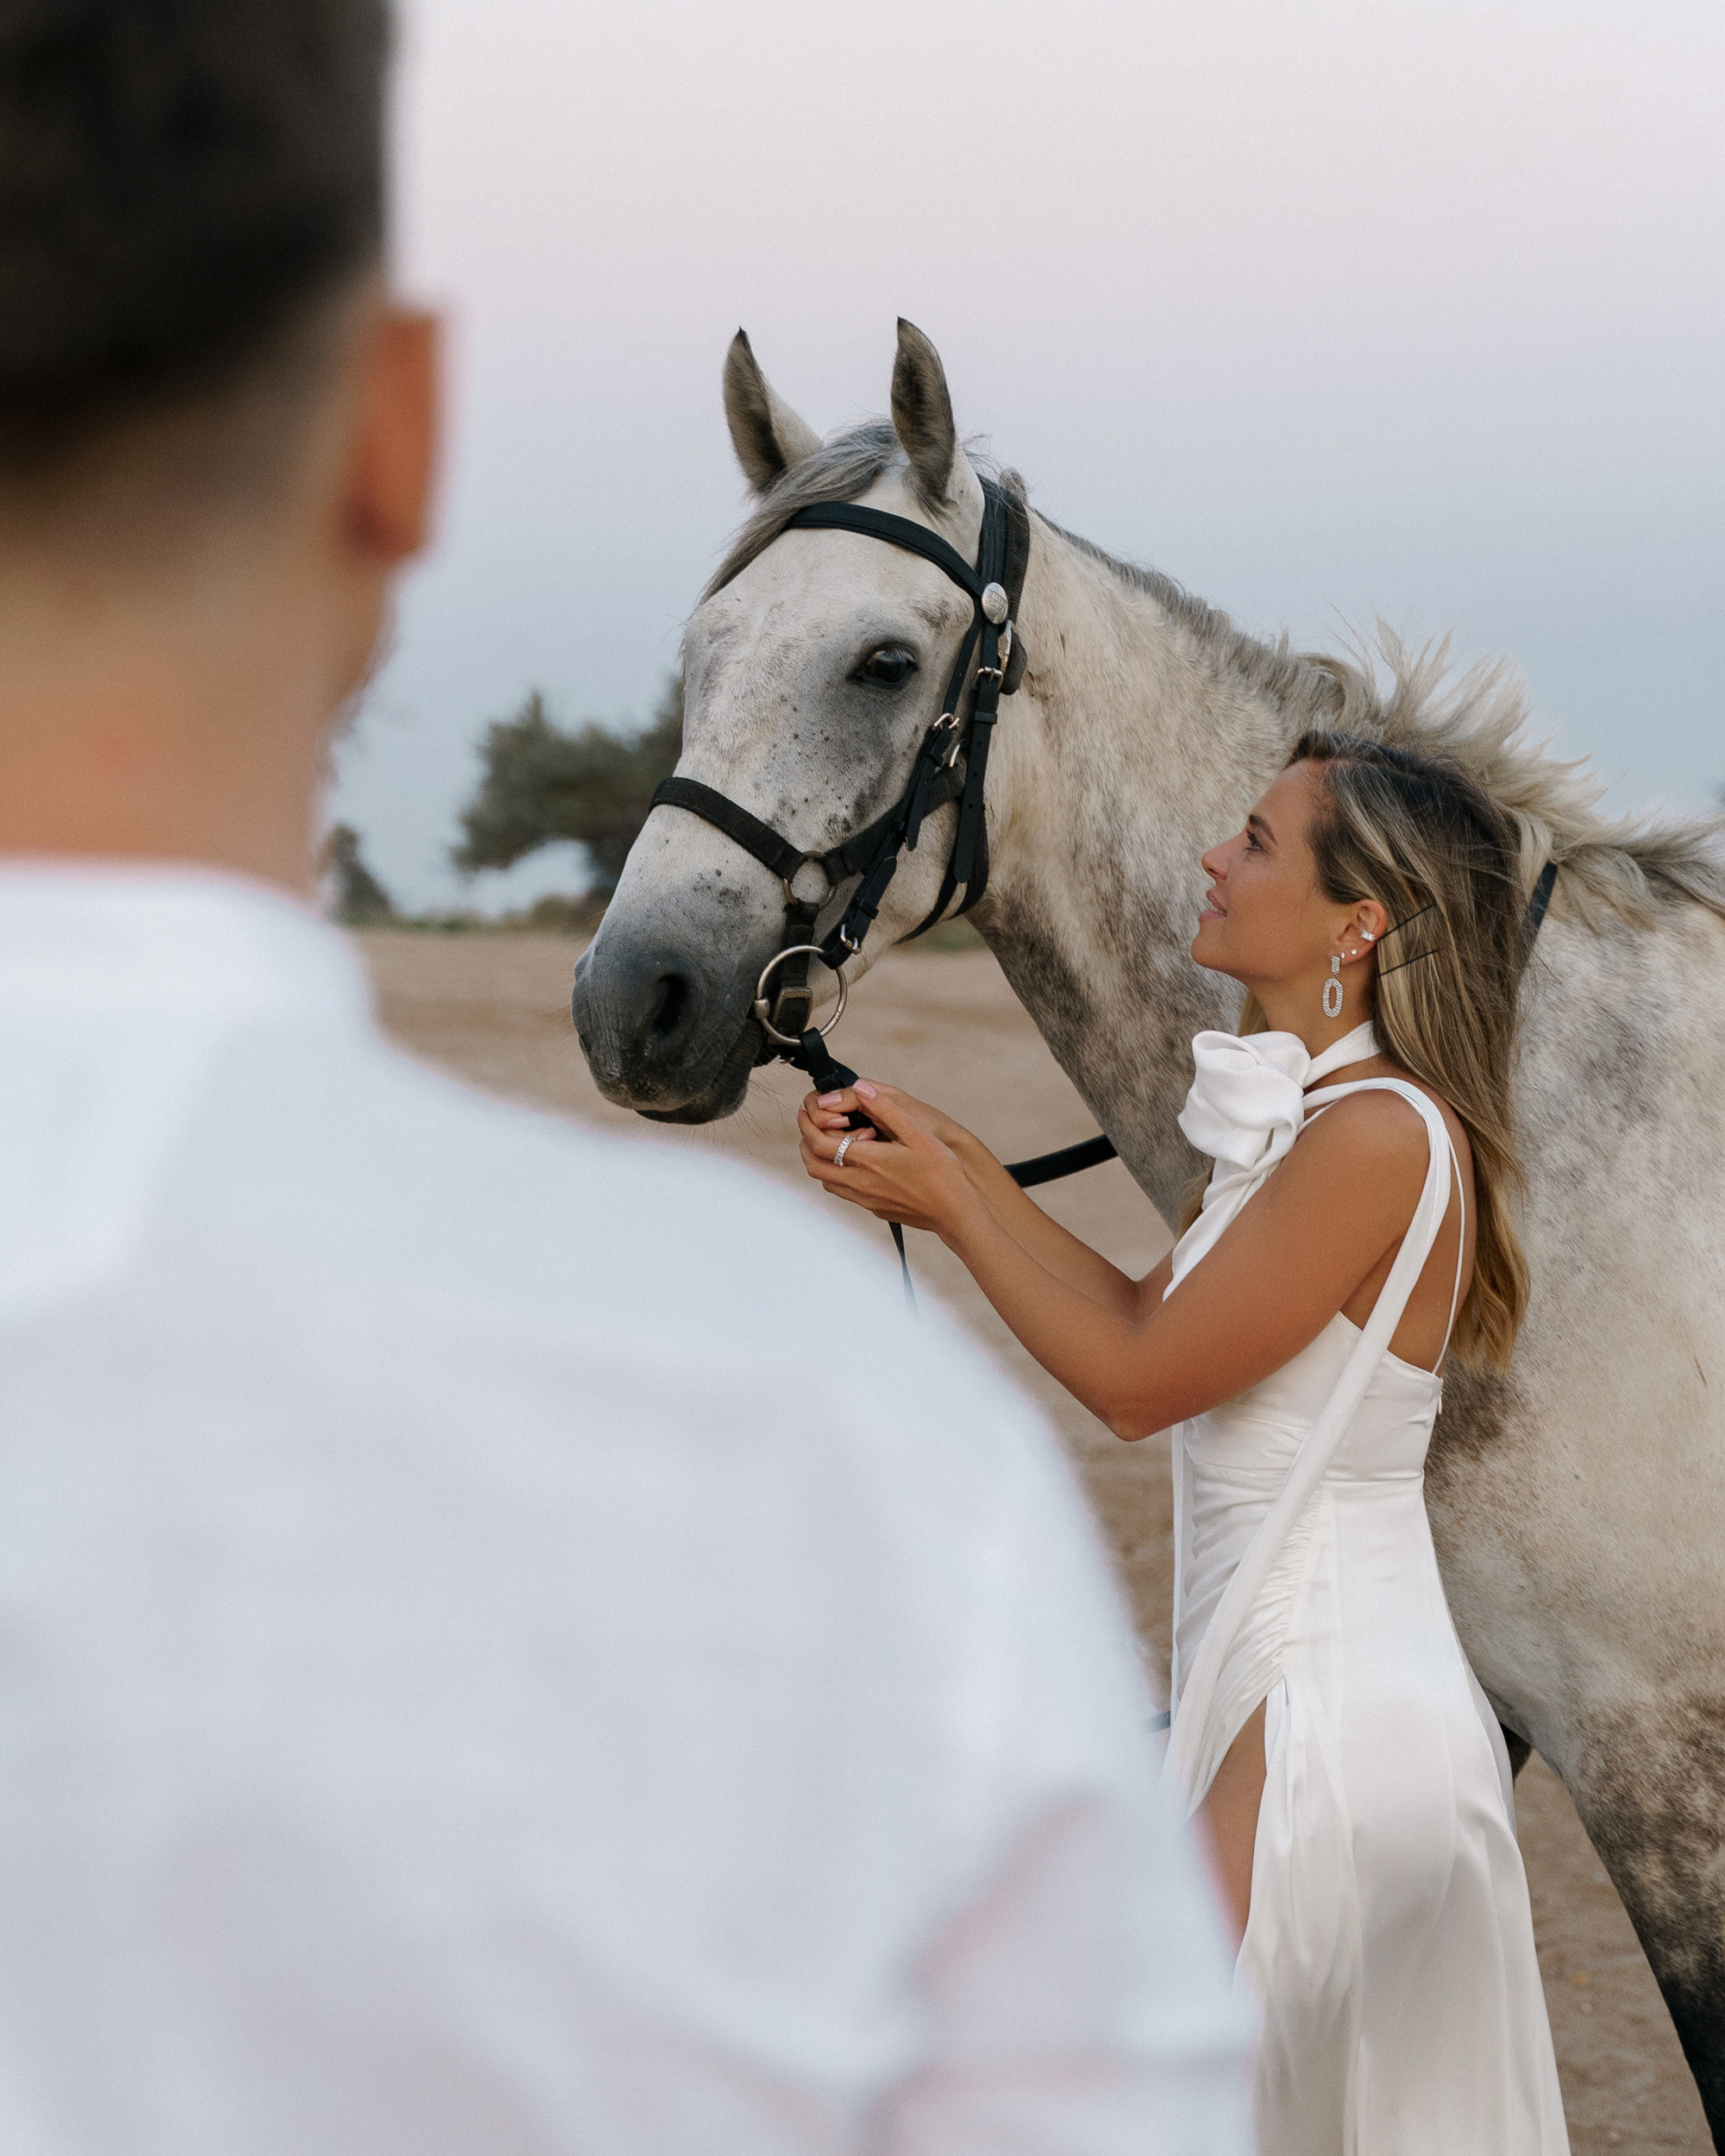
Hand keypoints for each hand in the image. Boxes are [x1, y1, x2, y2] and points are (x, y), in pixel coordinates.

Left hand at [797, 1080, 978, 1236]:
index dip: (807, 1125)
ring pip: (824, 1180)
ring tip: (828, 1140)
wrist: (954, 1212)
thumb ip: (886, 1110)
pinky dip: (834, 1173)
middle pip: (813, 1164)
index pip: (820, 1143)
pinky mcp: (872, 1208)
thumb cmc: (941, 1173)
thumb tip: (860, 1088)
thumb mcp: (917, 1134)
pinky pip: (841, 1190)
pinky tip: (851, 1161)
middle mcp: (860, 1182)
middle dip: (806, 1142)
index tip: (806, 1111)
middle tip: (810, 1124)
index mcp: (868, 1160)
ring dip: (818, 1159)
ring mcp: (864, 1198)